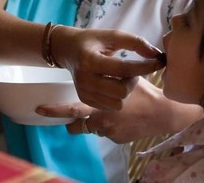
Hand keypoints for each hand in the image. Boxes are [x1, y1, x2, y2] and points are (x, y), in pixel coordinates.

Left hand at [36, 78, 203, 143]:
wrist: (165, 114)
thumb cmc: (146, 92)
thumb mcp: (129, 77)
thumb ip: (115, 74)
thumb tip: (105, 65)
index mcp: (100, 106)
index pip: (72, 110)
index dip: (54, 111)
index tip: (38, 109)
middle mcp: (102, 121)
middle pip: (76, 125)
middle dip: (65, 120)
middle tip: (48, 112)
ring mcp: (109, 132)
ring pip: (91, 126)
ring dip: (93, 120)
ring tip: (106, 111)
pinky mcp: (116, 139)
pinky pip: (105, 131)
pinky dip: (110, 124)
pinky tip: (123, 118)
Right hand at [51, 26, 163, 109]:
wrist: (69, 49)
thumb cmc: (94, 41)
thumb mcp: (113, 35)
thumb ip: (136, 43)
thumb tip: (157, 55)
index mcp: (90, 60)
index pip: (124, 69)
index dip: (146, 66)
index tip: (159, 62)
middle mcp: (85, 79)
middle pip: (121, 91)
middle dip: (133, 81)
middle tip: (133, 71)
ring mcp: (83, 91)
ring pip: (117, 103)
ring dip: (125, 91)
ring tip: (122, 78)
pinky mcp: (84, 99)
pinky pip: (110, 106)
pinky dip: (116, 96)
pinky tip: (113, 83)